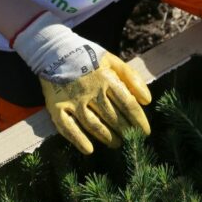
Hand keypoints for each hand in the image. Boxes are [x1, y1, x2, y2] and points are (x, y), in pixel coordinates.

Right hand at [12, 12, 151, 153]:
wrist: (54, 51)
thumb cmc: (89, 57)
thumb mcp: (114, 61)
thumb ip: (132, 79)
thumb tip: (147, 101)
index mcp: (108, 79)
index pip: (128, 104)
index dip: (139, 120)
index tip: (145, 132)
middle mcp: (91, 92)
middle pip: (113, 117)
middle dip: (125, 130)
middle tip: (132, 139)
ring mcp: (73, 101)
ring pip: (94, 124)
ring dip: (107, 137)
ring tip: (116, 144)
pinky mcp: (57, 107)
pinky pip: (68, 128)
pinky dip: (78, 140)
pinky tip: (89, 150)